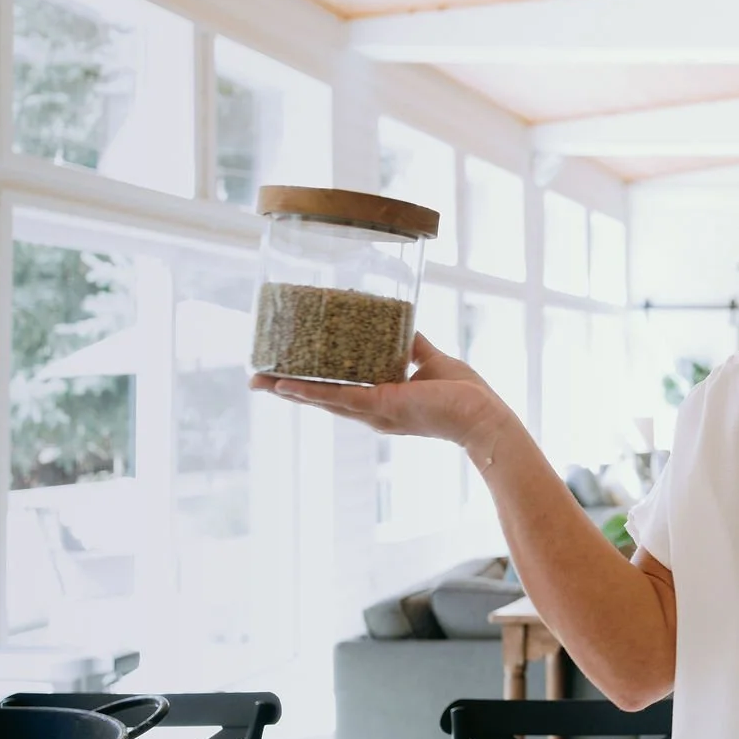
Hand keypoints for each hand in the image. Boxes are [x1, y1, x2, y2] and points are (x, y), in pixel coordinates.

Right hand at [250, 334, 511, 454]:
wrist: (483, 414)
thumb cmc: (464, 393)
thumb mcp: (430, 361)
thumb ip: (411, 345)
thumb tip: (400, 325)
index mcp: (380, 401)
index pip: (337, 391)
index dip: (309, 384)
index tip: (283, 373)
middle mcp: (372, 410)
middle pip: (320, 398)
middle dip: (287, 389)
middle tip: (256, 379)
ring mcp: (374, 411)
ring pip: (323, 399)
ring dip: (289, 390)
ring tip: (258, 381)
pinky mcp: (381, 406)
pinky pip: (340, 397)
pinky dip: (312, 392)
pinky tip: (287, 385)